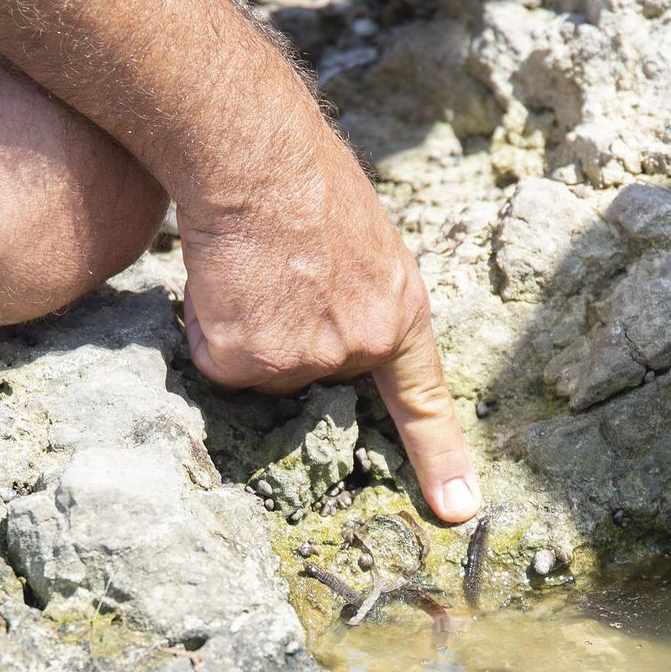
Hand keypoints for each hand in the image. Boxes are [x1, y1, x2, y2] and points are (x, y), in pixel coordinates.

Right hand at [177, 128, 481, 524]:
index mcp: (401, 317)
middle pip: (313, 377)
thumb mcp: (372, 244)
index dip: (442, 461)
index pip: (424, 405)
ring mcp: (302, 361)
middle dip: (292, 336)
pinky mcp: (245, 362)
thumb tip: (338, 328)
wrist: (257, 160)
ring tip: (253, 269)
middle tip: (284, 273)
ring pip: (262, 372)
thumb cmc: (308, 182)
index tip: (461, 510)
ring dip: (246, 330)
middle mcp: (359, 350)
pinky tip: (223, 283)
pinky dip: (209, 329)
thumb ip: (368, 301)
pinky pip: (219, 365)